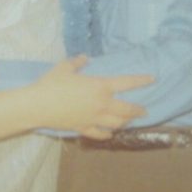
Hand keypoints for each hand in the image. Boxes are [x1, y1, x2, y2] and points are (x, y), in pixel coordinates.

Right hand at [28, 55, 152, 137]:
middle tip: (144, 110)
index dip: (141, 80)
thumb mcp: (65, 67)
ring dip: (125, 122)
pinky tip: (110, 133)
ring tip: (128, 121)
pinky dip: (107, 133)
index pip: (127, 83)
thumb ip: (77, 62)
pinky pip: (100, 133)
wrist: (38, 105)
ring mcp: (94, 118)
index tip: (153, 79)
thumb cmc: (52, 83)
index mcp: (100, 86)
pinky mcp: (84, 128)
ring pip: (117, 123)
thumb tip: (84, 58)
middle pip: (127, 109)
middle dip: (138, 110)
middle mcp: (102, 104)